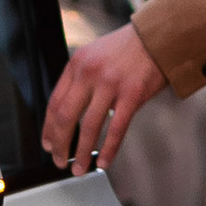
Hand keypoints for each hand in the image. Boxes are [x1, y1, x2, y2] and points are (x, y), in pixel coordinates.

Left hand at [43, 24, 166, 176]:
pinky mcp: (132, 94)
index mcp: (77, 64)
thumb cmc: (128, 49)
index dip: (48, 128)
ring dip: (81, 152)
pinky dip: (108, 149)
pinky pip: (116, 129)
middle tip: (59, 160)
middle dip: (59, 144)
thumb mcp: (95, 55)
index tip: (48, 144)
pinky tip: (104, 162)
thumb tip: (70, 111)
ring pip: (88, 127)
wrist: (158, 37)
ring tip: (78, 168)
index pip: (54, 102)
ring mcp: (110, 84)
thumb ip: (81, 79)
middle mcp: (89, 73)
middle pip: (65, 116)